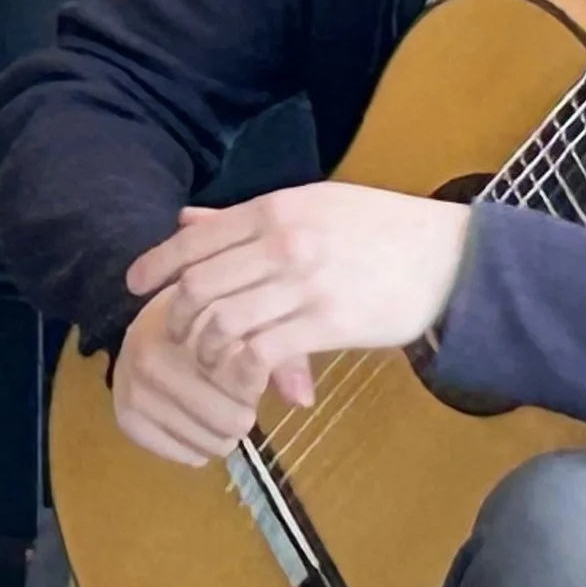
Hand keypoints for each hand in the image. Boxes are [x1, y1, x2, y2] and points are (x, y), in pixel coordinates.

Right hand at [111, 291, 277, 466]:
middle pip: (229, 419)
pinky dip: (193, 448)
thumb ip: (281, 355)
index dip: (255, 384)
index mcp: (184, 326)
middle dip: (242, 415)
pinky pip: (179, 453)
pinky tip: (194, 427)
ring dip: (220, 436)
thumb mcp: (252, 324)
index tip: (249, 375)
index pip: (243, 378)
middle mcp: (149, 354)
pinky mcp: (125, 416)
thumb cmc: (211, 321)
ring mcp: (132, 387)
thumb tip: (303, 401)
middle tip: (238, 403)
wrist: (155, 323)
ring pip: (207, 442)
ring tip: (217, 414)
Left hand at [125, 181, 469, 396]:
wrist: (450, 257)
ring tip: (213, 363)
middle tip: (179, 337)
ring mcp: (304, 283)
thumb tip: (186, 219)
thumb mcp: (309, 206)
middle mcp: (282, 242)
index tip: (135, 287)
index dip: (156, 265)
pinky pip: (261, 352)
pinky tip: (244, 380)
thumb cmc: (378, 230)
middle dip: (178, 318)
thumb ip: (245, 219)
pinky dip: (240, 371)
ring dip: (207, 351)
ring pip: (222, 322)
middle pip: (199, 286)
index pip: (195, 239)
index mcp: (274, 209)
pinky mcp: (329, 323)